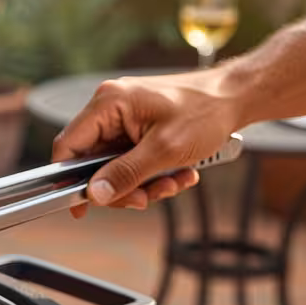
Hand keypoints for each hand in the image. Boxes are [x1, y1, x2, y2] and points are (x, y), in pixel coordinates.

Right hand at [51, 69, 244, 217]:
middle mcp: (111, 107)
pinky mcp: (139, 126)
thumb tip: (95, 194)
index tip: (80, 206)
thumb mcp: (165, 150)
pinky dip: (153, 172)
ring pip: (116, 164)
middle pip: (94, 161)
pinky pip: (133, 158)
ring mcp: (125, 117)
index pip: (69, 146)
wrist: (236, 97)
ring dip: (143, 182)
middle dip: (123, 185)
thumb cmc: (205, 112)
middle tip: (146, 198)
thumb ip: (126, 174)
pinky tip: (179, 173)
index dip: (69, 179)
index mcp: (109, 103)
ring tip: (174, 183)